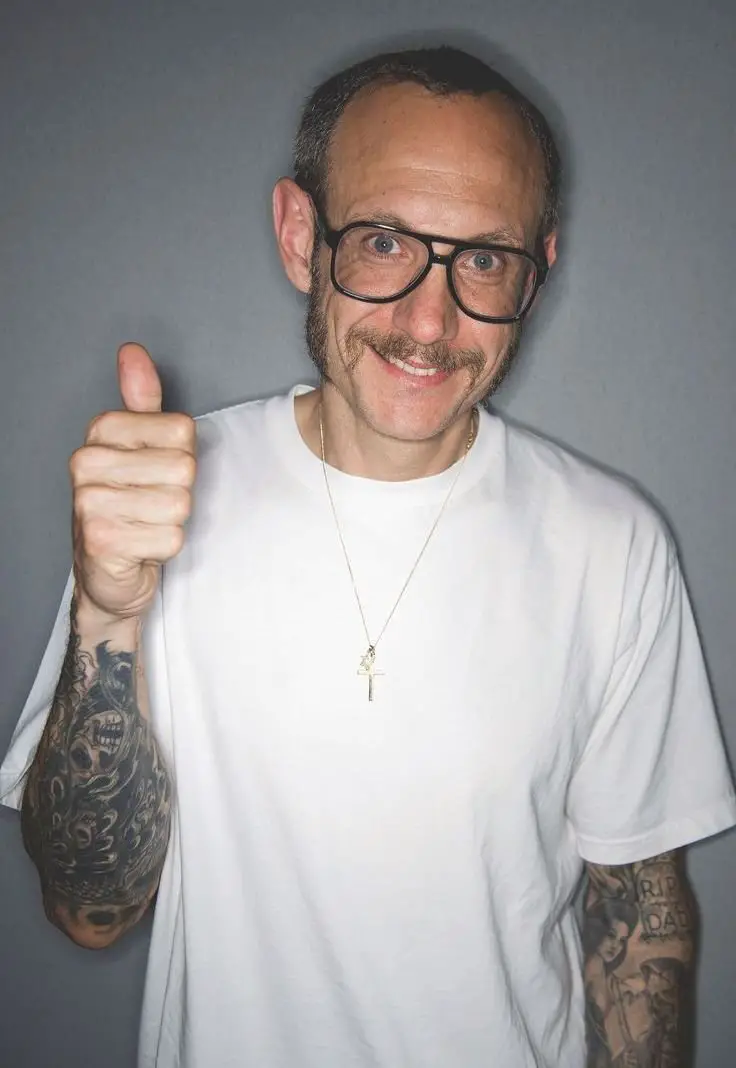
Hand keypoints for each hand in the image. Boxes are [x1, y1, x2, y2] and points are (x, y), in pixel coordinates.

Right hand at [70, 343, 195, 620]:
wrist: (106, 571)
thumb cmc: (128, 504)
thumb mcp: (137, 445)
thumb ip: (141, 400)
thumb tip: (132, 352)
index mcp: (101, 431)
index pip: (183, 430)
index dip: (182, 457)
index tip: (156, 473)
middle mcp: (87, 462)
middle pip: (184, 469)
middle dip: (179, 493)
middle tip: (152, 503)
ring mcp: (90, 502)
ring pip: (179, 505)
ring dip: (172, 522)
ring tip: (146, 523)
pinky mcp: (101, 540)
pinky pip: (170, 538)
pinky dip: (164, 548)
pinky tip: (141, 545)